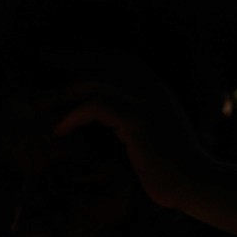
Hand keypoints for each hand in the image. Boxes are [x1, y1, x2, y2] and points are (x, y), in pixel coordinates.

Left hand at [44, 56, 220, 221]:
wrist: (194, 182)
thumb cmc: (168, 169)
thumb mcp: (144, 137)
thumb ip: (125, 123)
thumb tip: (99, 121)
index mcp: (153, 88)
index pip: (118, 58)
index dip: (90, 54)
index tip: (62, 57)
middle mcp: (151, 87)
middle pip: (106, 60)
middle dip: (72, 58)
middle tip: (43, 58)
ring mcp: (146, 102)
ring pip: (99, 81)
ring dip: (66, 90)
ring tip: (42, 104)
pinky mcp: (138, 121)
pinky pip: (99, 106)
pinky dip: (75, 115)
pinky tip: (59, 129)